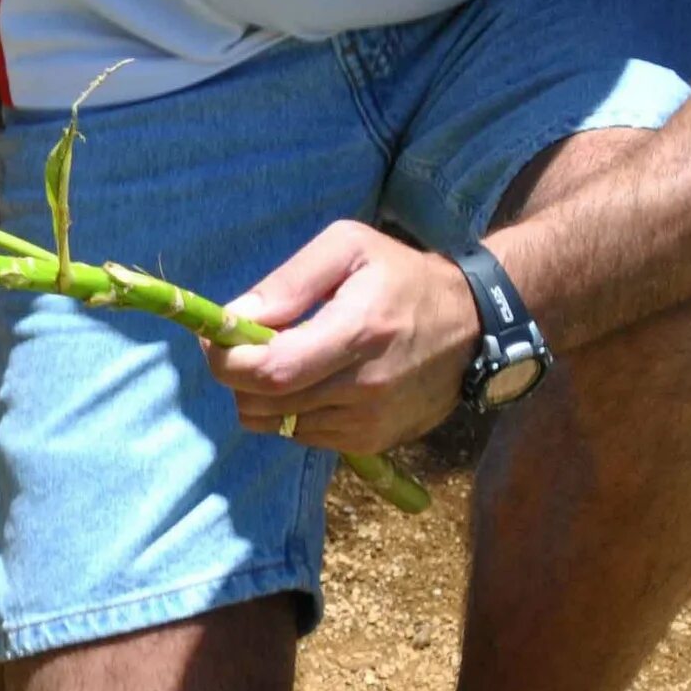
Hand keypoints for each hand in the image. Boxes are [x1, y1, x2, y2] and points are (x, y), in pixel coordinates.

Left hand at [203, 222, 479, 454]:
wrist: (474, 324)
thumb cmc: (401, 276)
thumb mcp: (348, 248)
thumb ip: (287, 282)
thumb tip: (233, 318)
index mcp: (359, 332)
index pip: (272, 370)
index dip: (228, 361)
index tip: (216, 340)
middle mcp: (365, 386)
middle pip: (264, 403)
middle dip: (236, 376)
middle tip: (246, 346)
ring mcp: (370, 422)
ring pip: (275, 424)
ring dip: (262, 395)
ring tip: (288, 359)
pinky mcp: (372, 442)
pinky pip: (302, 435)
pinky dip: (292, 411)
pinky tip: (316, 380)